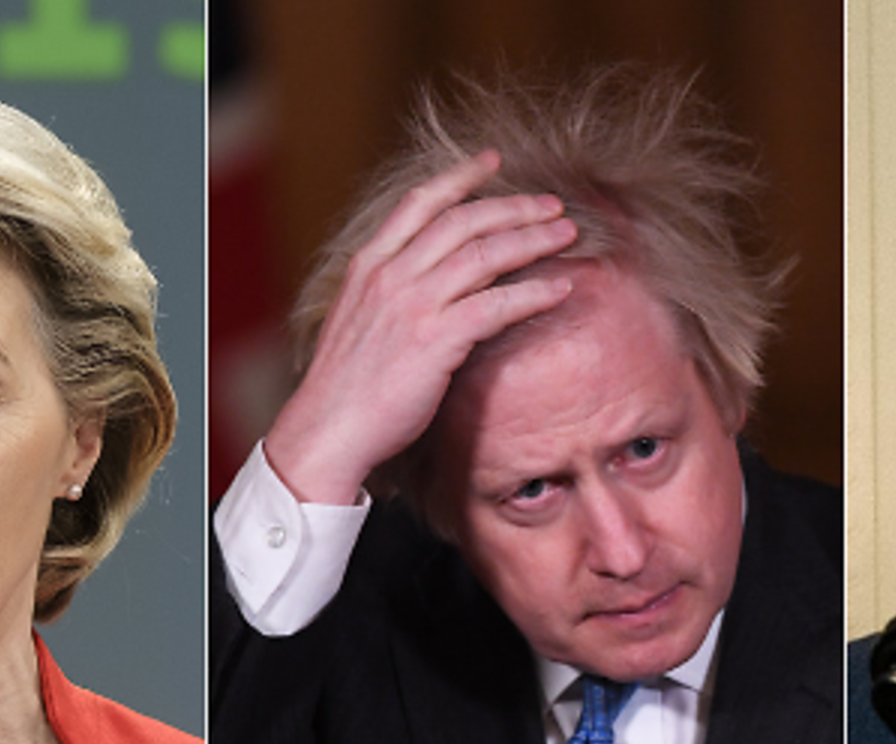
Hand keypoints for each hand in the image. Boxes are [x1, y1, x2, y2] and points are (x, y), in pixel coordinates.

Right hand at [265, 150, 578, 504]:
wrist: (329, 428)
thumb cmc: (346, 386)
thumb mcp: (359, 320)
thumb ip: (391, 292)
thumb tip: (431, 281)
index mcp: (370, 264)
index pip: (420, 203)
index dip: (459, 177)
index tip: (493, 162)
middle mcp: (391, 274)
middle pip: (463, 221)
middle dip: (514, 207)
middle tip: (552, 205)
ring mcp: (414, 304)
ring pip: (485, 254)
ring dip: (533, 240)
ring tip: (567, 235)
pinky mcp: (437, 339)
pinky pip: (497, 305)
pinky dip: (534, 293)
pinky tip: (560, 289)